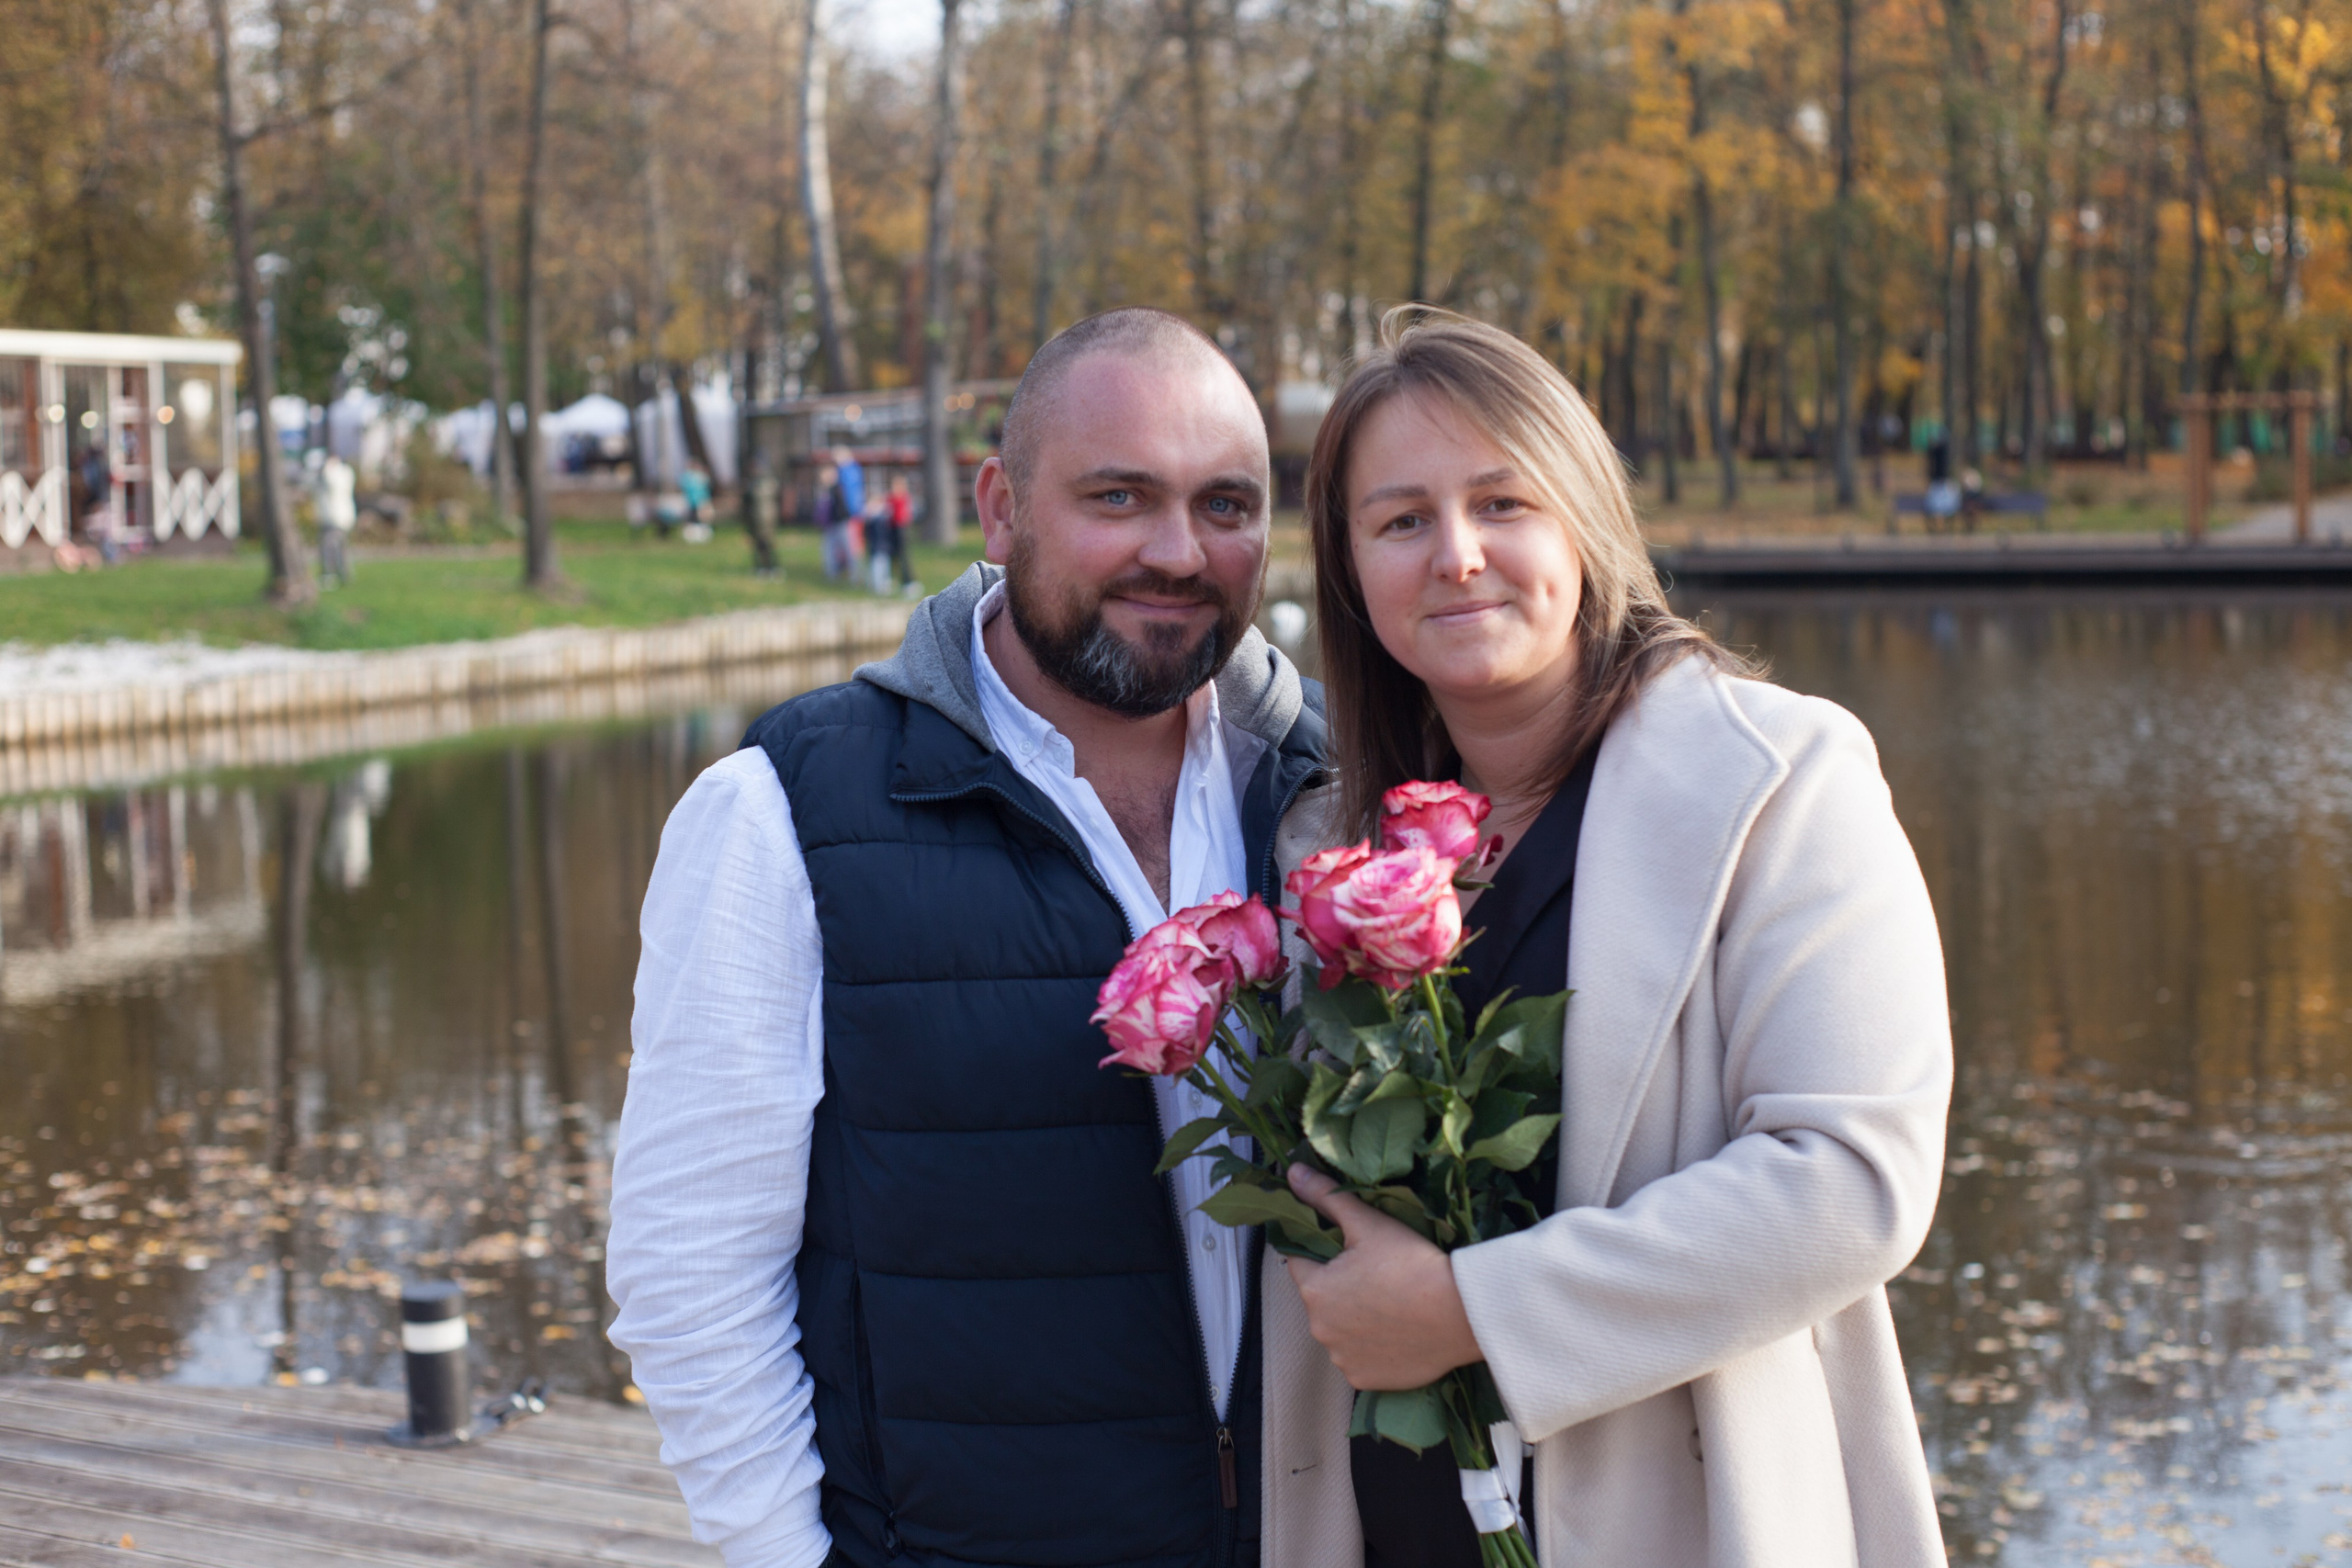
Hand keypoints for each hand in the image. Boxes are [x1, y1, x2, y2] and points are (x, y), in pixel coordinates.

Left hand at [1283, 1163, 1482, 1389]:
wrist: (1461, 1315)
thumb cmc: (1412, 1264)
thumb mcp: (1367, 1223)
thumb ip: (1326, 1196)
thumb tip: (1293, 1173)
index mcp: (1314, 1290)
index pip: (1300, 1261)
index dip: (1323, 1250)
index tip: (1351, 1249)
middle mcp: (1319, 1329)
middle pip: (1321, 1298)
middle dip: (1340, 1286)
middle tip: (1377, 1274)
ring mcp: (1342, 1358)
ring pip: (1340, 1330)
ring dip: (1354, 1319)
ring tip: (1391, 1303)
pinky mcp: (1365, 1380)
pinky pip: (1359, 1358)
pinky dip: (1371, 1347)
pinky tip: (1396, 1332)